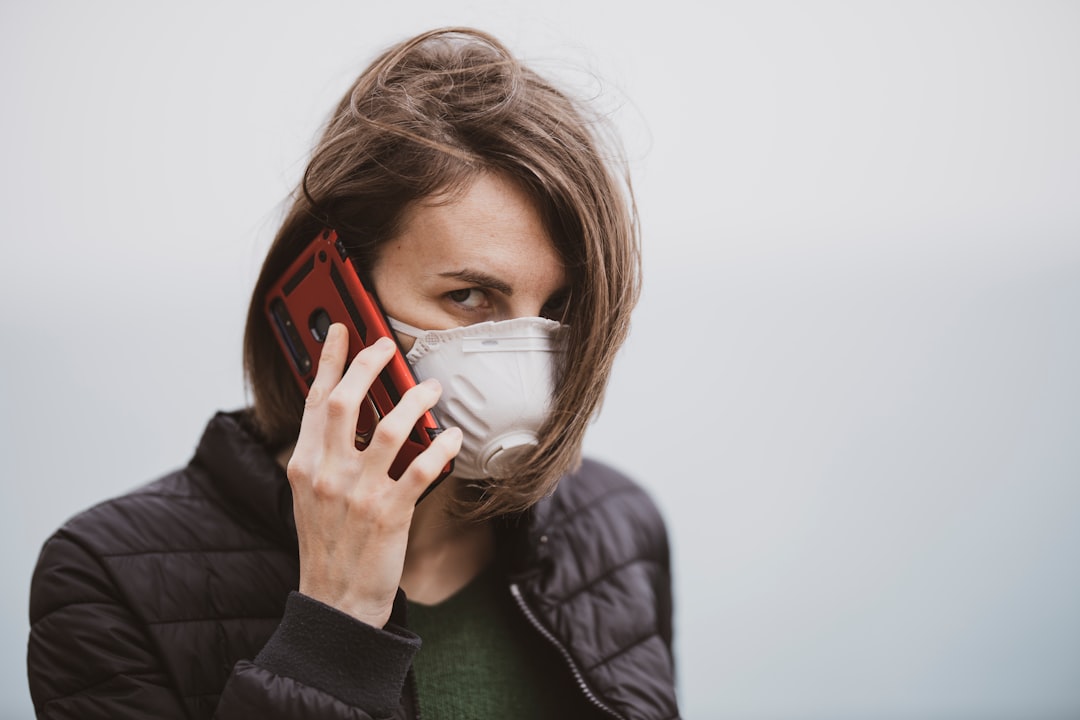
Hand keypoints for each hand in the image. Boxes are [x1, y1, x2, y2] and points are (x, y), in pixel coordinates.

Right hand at [286, 323, 461, 627]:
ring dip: (414, 401)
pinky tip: (450, 438)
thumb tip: (351, 414)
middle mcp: (326, 472)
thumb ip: (324, 454)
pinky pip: (420, 469)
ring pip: (389, 428)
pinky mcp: (388, 513)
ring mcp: (357, 493)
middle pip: (347, 401)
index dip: (328, 360)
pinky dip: (439, 448)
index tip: (341, 330)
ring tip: (431, 389)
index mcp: (304, 464)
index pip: (315, 399)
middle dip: (370, 365)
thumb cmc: (327, 544)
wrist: (334, 601)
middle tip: (389, 347)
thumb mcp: (309, 495)